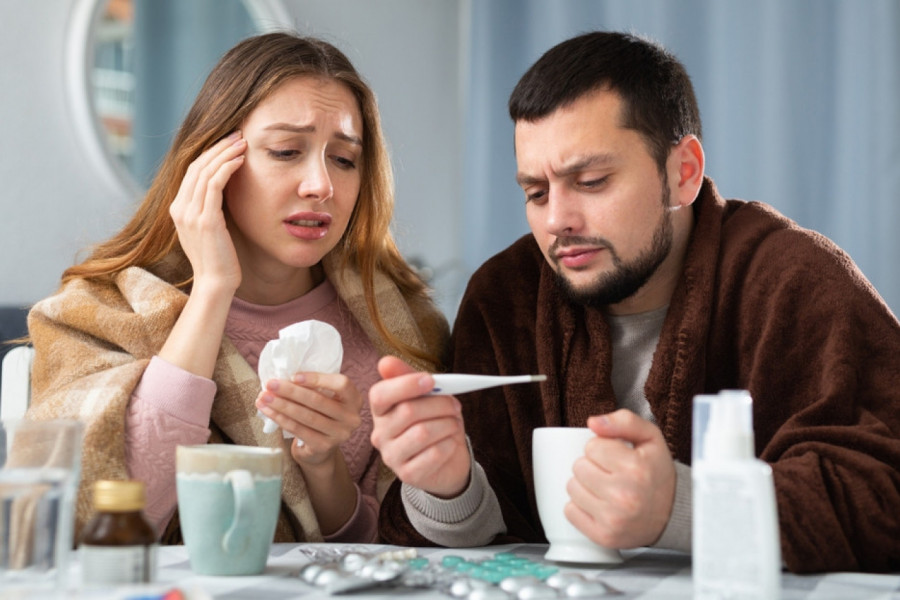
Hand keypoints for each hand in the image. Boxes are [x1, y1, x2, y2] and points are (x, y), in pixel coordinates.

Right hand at [168, 131, 246, 294]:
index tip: (229, 142)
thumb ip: (210, 208)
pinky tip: (241, 161)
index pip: (191, 171)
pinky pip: (214, 185)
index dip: (210, 153)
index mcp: (177, 209)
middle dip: (218, 147)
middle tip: (238, 134)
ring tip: (243, 142)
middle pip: (196, 166)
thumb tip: (225, 188)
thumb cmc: (219, 258)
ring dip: (225, 153)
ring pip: (205, 172)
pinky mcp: (205, 220)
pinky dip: (227, 168)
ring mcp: (190, 214)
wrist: (216, 283)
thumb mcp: (210, 228)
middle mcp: (179, 208)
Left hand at [255, 372, 362, 466]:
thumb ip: (315, 387)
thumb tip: (285, 375)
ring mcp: (339, 434)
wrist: (320, 450)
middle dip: (290, 391)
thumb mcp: (326, 398)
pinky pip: (299, 429)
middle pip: (318, 400)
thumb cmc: (320, 415)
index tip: (294, 376)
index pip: (341, 384)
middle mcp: (351, 417)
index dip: (318, 379)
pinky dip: (281, 419)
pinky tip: (268, 411)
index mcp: (354, 399)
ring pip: (306, 416)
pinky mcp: (324, 446)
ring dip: (281, 405)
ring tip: (264, 397)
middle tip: (270, 384)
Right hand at [369, 356, 469, 497]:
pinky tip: (450, 444)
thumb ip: (408, 377)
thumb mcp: (426, 396)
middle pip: (408, 411)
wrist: (448, 460)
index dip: (406, 385)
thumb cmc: (435, 422)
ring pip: (423, 432)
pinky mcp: (407, 475)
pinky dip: (449, 445)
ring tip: (454, 425)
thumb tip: (386, 362)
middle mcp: (380, 434)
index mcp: (381, 411)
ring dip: (448, 425)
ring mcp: (391, 456)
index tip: (431, 380)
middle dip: (439, 404)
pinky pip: (434, 454)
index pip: (380, 394)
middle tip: (455, 405)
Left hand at [564, 409, 675, 548]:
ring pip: (572, 488)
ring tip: (604, 488)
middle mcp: (624, 495)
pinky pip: (570, 512)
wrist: (672, 513)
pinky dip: (580, 507)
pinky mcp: (604, 536)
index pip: (591, 447)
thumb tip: (592, 422)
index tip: (615, 457)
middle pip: (579, 467)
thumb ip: (624, 421)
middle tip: (610, 473)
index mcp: (635, 468)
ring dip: (584, 485)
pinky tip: (599, 504)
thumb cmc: (657, 473)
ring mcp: (613, 518)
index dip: (601, 449)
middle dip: (591, 466)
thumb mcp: (650, 438)